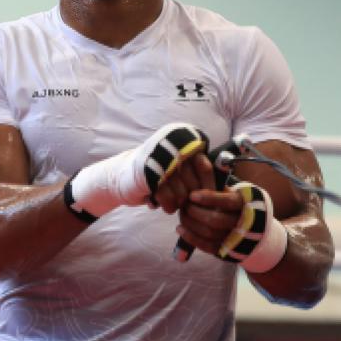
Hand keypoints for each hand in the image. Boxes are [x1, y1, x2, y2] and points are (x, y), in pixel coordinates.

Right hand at [64, 123, 208, 221]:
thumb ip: (198, 168)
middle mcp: (170, 142)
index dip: (206, 184)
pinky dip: (167, 205)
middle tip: (182, 199)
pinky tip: (161, 204)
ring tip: (171, 201)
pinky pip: (168, 197)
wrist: (120, 177)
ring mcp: (158, 156)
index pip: (204, 164)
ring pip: (183, 192)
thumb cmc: (157, 174)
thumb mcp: (179, 166)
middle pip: (195, 181)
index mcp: (181, 136)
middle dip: (190, 196)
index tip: (203, 195)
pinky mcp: (147, 173)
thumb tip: (221, 182)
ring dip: (178, 202)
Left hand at [177, 181, 288, 272]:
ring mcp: (234, 237)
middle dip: (195, 213)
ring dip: (191, 224)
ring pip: (209, 234)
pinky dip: (191, 238)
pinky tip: (180, 229)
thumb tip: (199, 165)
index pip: (227, 201)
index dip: (209, 198)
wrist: (255, 226)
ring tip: (182, 214)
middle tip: (185, 205)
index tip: (192, 195)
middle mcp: (241, 222)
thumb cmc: (238, 203)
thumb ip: (220, 184)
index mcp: (244, 204)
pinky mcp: (227, 249)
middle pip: (215, 220)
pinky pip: (207, 246)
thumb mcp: (235, 190)